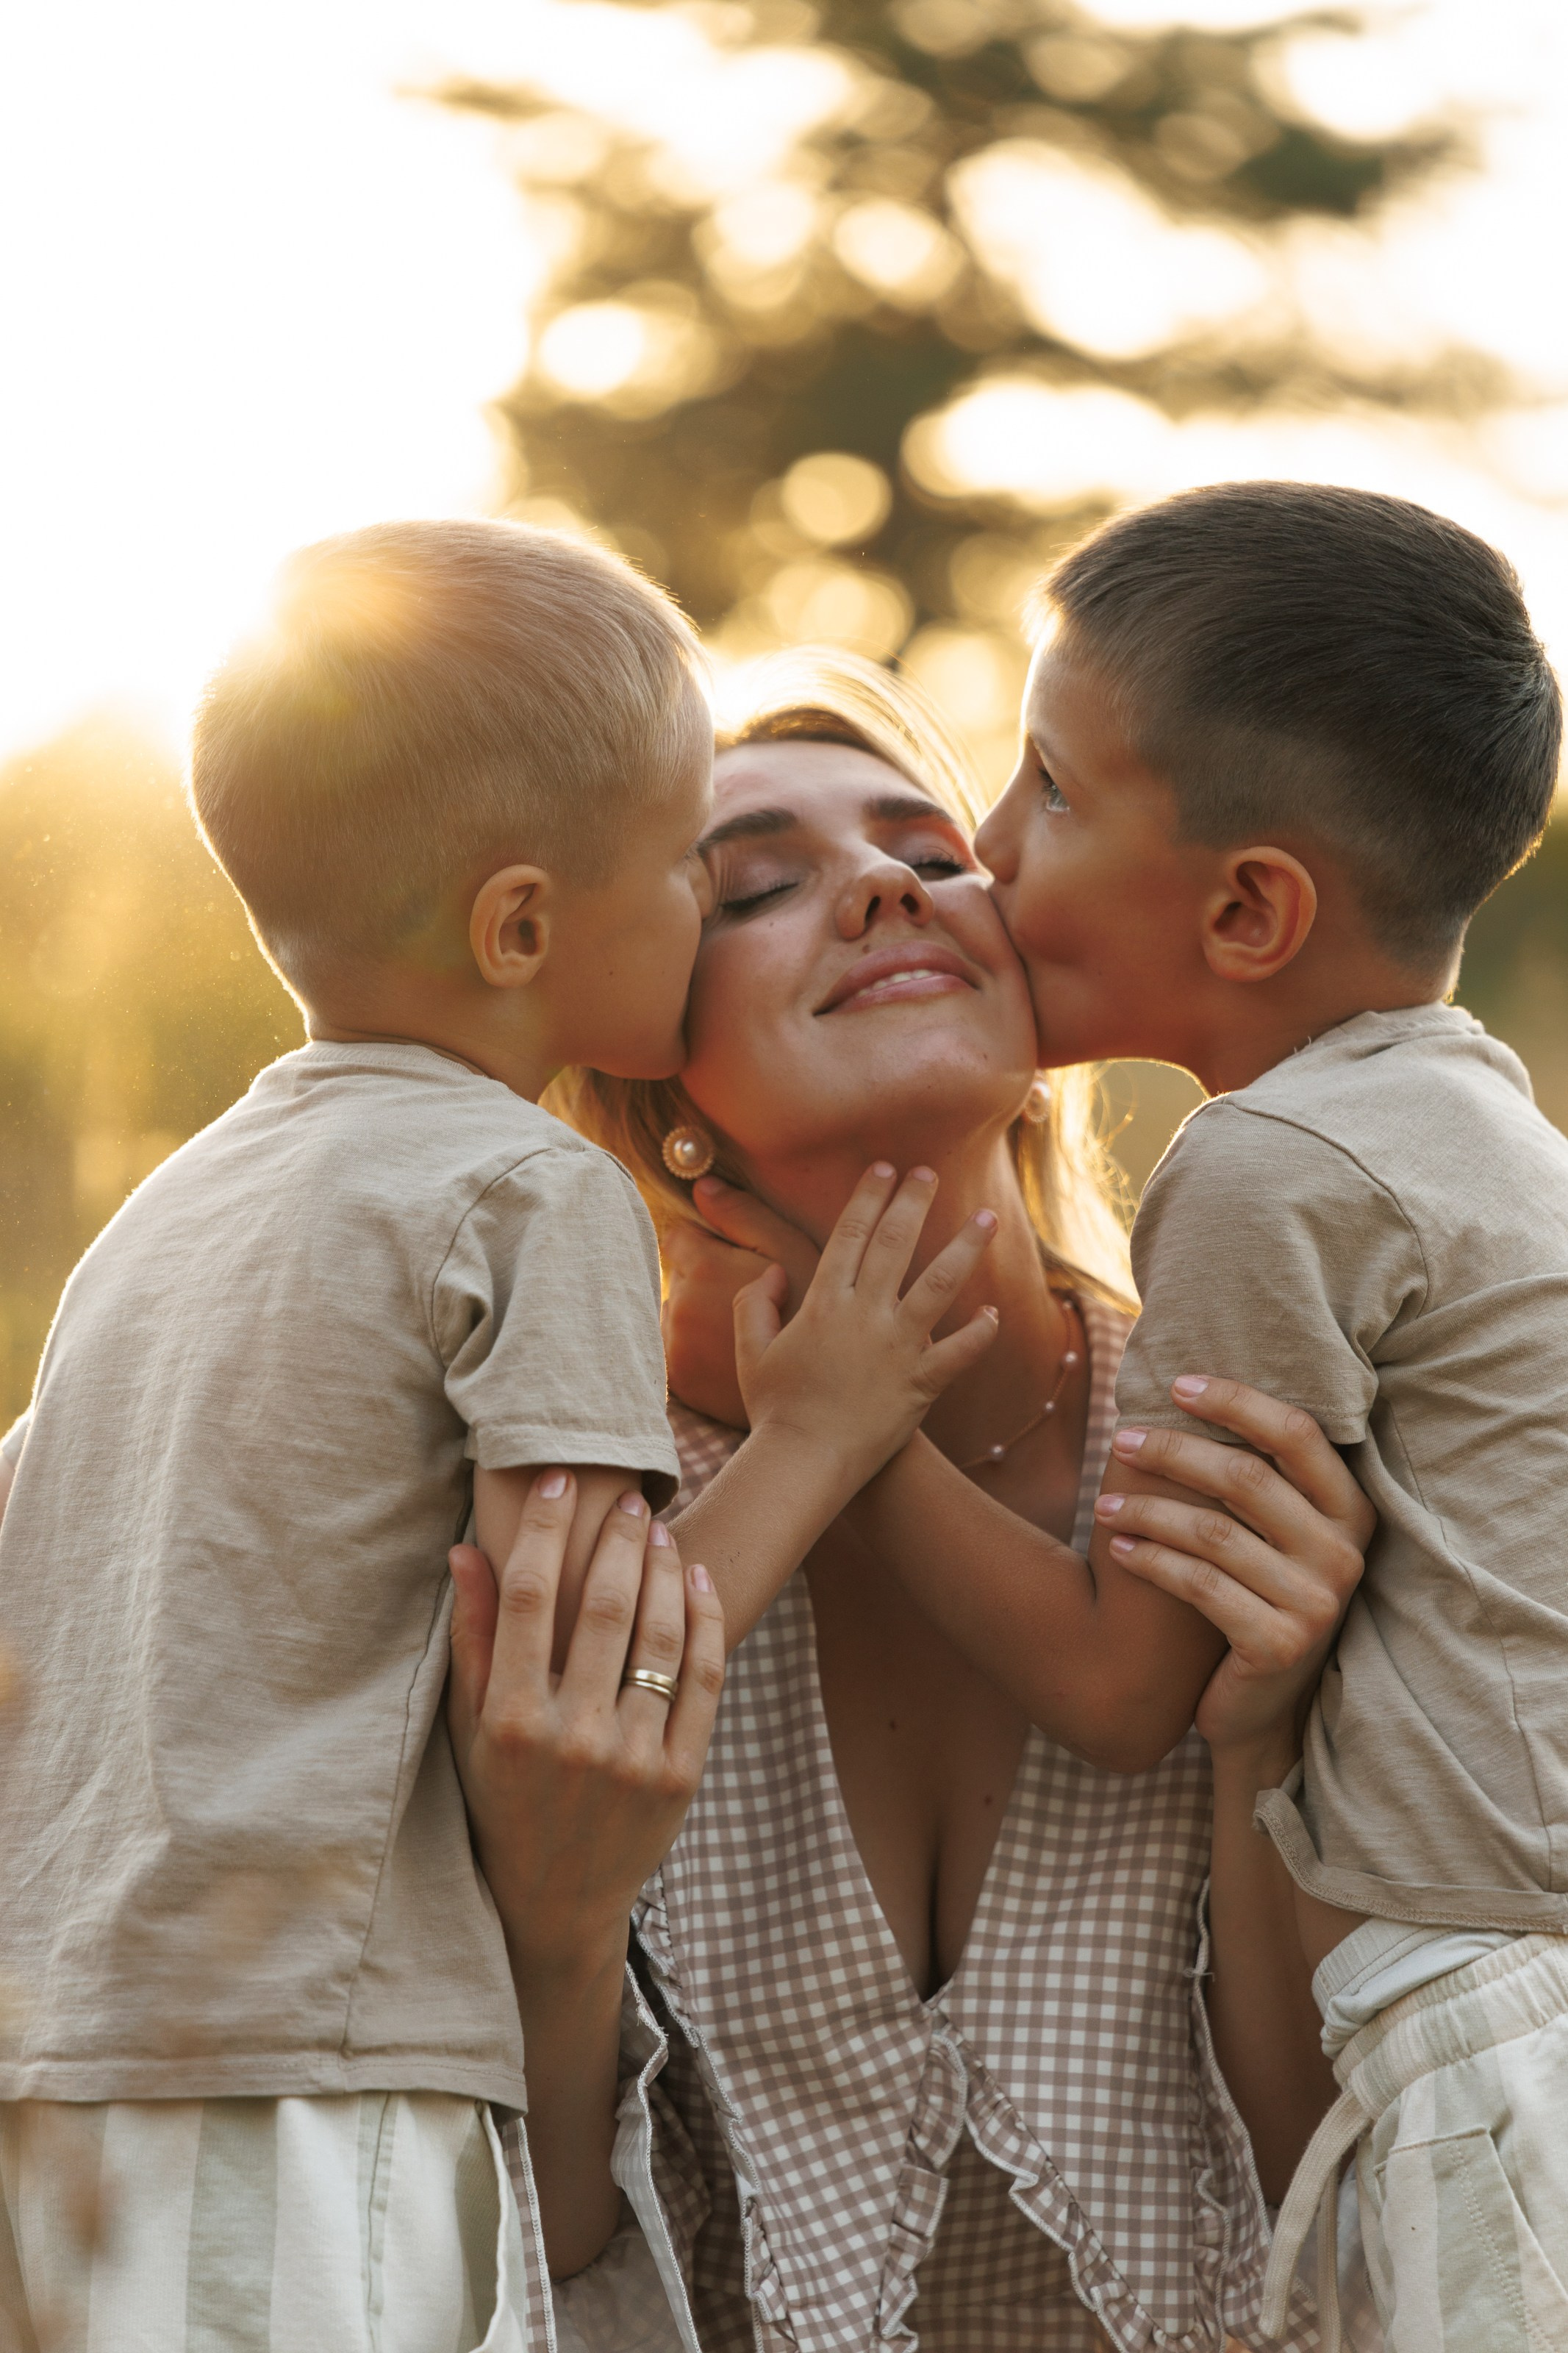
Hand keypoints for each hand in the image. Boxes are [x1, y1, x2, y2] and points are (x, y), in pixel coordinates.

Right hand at [447, 1471, 725, 1972]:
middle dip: (617, 1539)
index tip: (556, 1481)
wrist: (556, 1902)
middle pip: (602, 1606)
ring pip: (659, 1635)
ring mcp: (632, 1757)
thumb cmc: (502, 1802)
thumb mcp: (470, 1729)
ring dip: (664, 1570)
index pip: (527, 1598)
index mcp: (512, 1720)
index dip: (543, 1529)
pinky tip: (699, 1581)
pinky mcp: (680, 1776)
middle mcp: (572, 1736)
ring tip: (660, 1532)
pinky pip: (703, 1680)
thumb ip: (471, 1639)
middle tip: (627, 1499)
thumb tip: (463, 1549)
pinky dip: (705, 1621)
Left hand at [661, 1181, 820, 1427]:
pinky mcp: (678, 1379)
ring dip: (698, 1313)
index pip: (681, 1236)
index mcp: (703, 1266)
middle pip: (677, 1276)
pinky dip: (695, 1349)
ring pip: (675, 1311)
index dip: (710, 1244)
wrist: (816, 1397)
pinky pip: (674, 1349)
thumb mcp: (791, 1250)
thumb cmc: (815, 1315)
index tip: (739, 1262)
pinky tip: (729, 1356)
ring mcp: (674, 1345)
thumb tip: (702, 1185)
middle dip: (703, 1279)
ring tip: (739, 1331)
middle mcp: (679, 1305)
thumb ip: (744, 1214)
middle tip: (747, 1297)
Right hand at [731, 1162, 997, 1489]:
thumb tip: (772, 1272)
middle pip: (895, 1244)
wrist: (803, 1463)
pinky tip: (995, 1312)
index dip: (869, 1196)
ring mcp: (897, 1347)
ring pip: (940, 1285)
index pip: (850, 1233)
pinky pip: (959, 1353)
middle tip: (931, 1172)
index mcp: (823, 1302)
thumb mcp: (751, 1351)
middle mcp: (865, 1315)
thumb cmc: (773, 1409)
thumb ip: (755, 1304)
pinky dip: (980, 1333)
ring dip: (966, 1247)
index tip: (885, 1168)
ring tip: (988, 1218)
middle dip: (914, 1201)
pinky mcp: (922, 1383)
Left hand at [1091, 1377, 1370, 1762]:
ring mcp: (1317, 1604)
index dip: (1235, 1401)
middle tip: (1121, 1440)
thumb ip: (1256, 1475)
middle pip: (1246, 1477)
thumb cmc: (1257, 1595)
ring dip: (1147, 1511)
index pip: (1297, 1432)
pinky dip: (1150, 1562)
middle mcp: (1344, 1554)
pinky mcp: (1279, 1645)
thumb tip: (1184, 1387)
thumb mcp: (1273, 1534)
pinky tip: (1117, 1549)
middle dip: (1174, 1452)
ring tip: (1103, 1504)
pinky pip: (1199, 1586)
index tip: (1175, 1385)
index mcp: (1351, 1510)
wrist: (1265, 1709)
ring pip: (1213, 1532)